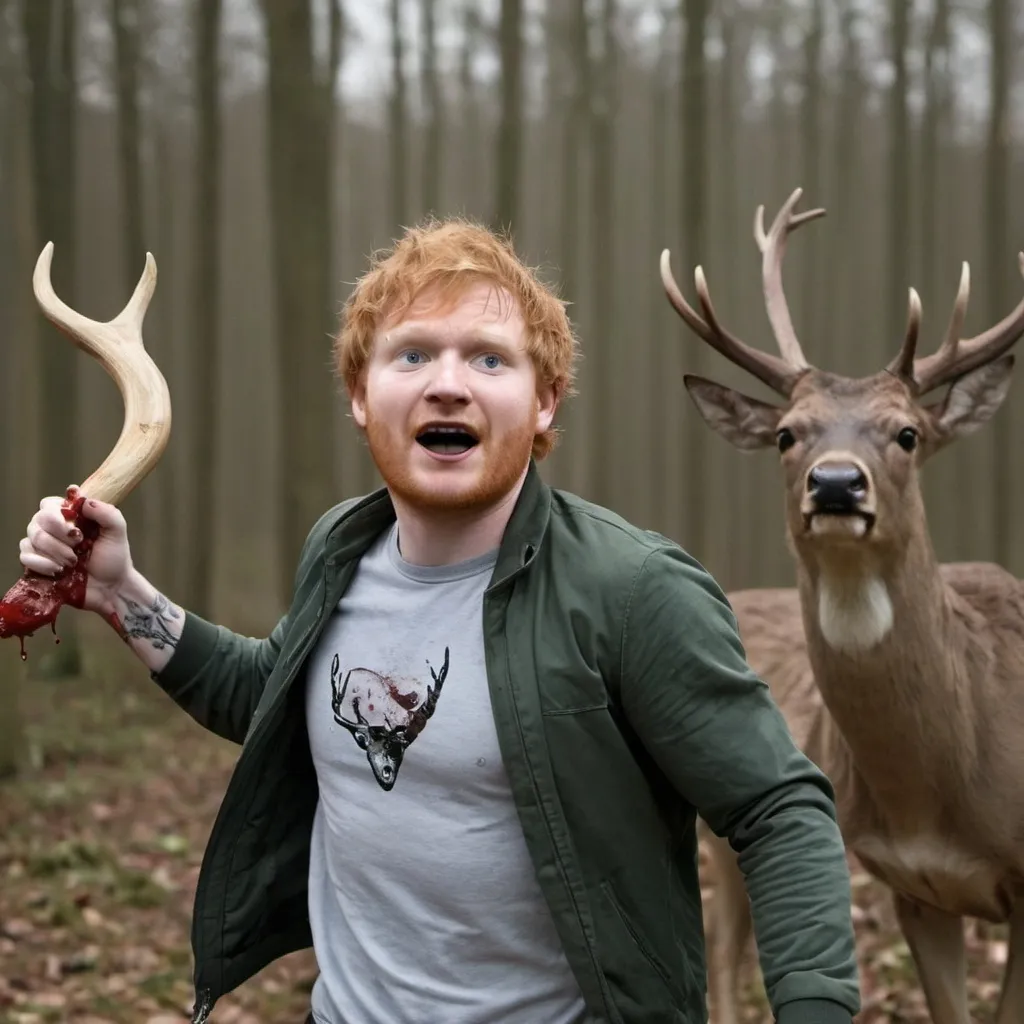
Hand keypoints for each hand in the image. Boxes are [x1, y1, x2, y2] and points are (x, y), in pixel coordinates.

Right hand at [20, 485, 133, 615]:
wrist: (110, 588)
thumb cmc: (114, 558)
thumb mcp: (117, 532)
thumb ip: (107, 513)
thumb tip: (84, 501)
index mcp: (70, 517)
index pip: (50, 504)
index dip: (58, 511)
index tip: (76, 522)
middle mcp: (53, 529)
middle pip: (39, 519)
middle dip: (60, 533)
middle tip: (79, 544)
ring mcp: (43, 547)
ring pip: (32, 538)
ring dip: (55, 550)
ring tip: (73, 561)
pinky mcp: (36, 565)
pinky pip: (25, 556)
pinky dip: (41, 563)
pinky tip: (58, 570)